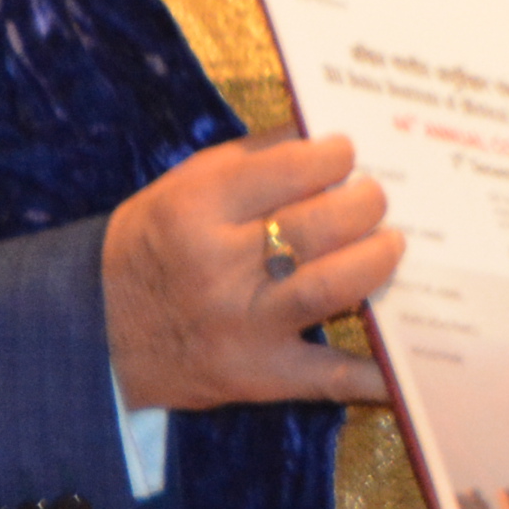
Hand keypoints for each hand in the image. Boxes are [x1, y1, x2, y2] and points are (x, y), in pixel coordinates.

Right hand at [102, 132, 398, 410]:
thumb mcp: (186, 185)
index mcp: (197, 209)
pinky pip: (329, 377)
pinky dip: (376, 375)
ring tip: (390, 244)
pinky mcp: (258, 375)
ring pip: (331, 288)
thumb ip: (257, 158)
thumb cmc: (157, 243)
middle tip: (377, 198)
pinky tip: (409, 363)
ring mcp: (241, 325)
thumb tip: (327, 131)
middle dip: (366, 204)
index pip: (290, 170)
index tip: (348, 154)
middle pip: (319, 227)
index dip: (334, 156)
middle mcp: (218, 267)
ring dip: (376, 261)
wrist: (99, 330)